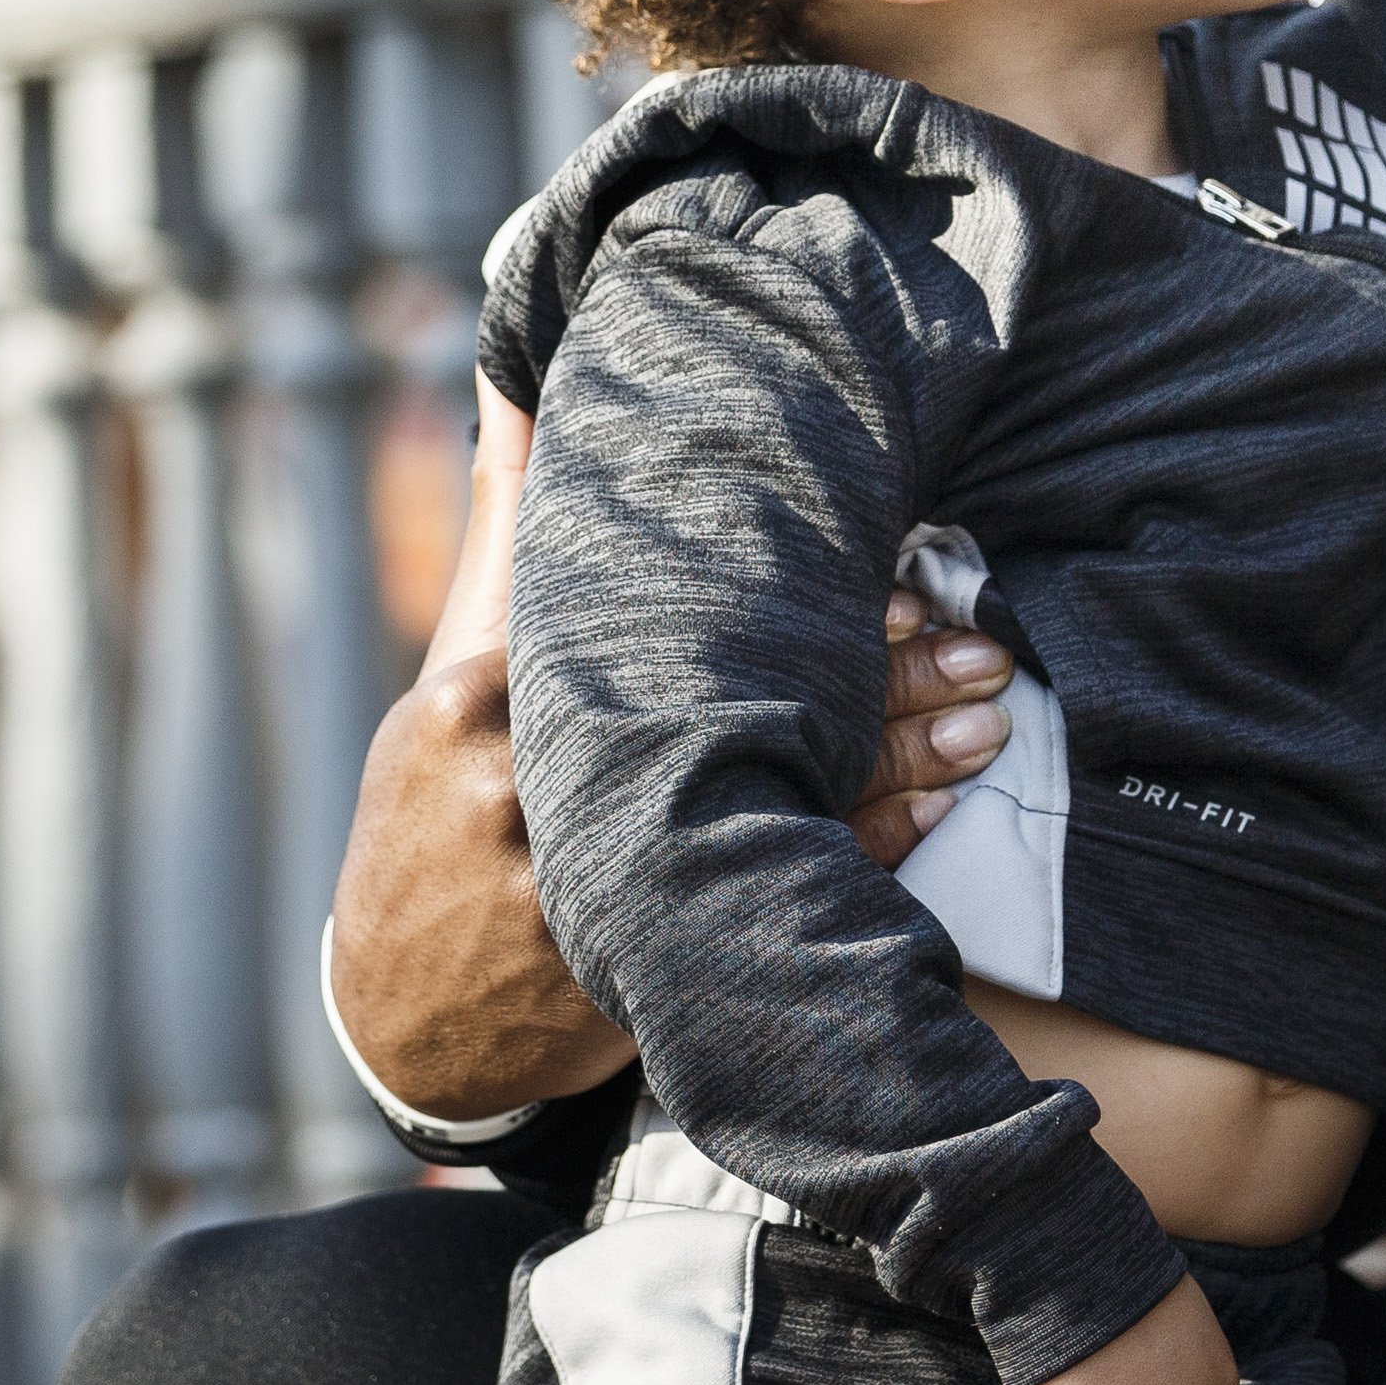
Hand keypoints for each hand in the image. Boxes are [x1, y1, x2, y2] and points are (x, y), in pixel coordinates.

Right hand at [323, 376, 1022, 1117]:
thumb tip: (516, 374)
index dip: (794, 602)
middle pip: (734, 712)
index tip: (893, 571)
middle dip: (873, 677)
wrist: (398, 1010)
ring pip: (769, 807)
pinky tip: (935, 811)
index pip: (659, 623)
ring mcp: (589, 890)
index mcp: (487, 697)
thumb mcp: (450, 669)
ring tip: (986, 718)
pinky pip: (771, 900)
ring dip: (894, 761)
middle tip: (978, 639)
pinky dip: (859, 855)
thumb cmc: (431, 807)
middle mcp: (537, 791)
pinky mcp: (639, 969)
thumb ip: (509, 526)